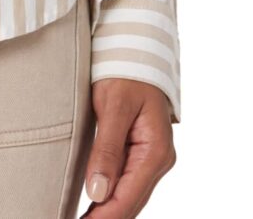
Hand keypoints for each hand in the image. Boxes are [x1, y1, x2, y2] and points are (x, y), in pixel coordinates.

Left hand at [82, 80, 176, 216]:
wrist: (135, 51)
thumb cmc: (125, 72)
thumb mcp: (113, 106)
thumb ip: (106, 149)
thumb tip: (97, 193)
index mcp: (155, 150)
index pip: (127, 197)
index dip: (104, 216)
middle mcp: (158, 159)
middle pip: (130, 202)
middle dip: (104, 217)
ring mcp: (151, 158)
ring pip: (129, 196)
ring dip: (107, 210)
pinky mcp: (141, 153)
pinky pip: (127, 183)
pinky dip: (111, 197)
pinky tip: (93, 206)